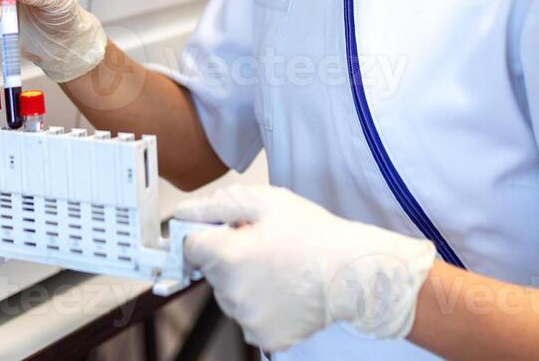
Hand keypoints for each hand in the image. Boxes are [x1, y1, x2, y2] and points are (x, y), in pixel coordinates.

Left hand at [175, 184, 435, 352]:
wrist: (352, 273)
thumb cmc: (314, 234)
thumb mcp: (266, 201)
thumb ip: (218, 205)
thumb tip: (185, 212)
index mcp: (227, 256)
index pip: (190, 246)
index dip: (207, 233)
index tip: (227, 230)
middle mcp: (231, 293)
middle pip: (211, 271)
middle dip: (229, 257)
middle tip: (263, 245)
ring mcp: (247, 319)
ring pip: (229, 295)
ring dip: (243, 281)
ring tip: (278, 268)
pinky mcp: (264, 337)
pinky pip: (248, 316)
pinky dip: (260, 304)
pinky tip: (283, 290)